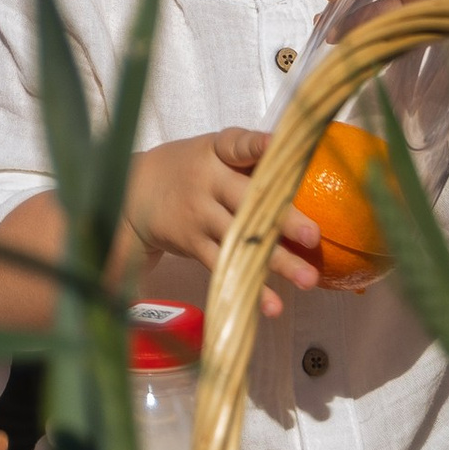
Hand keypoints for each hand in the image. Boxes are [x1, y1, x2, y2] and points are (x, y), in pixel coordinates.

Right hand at [122, 131, 320, 309]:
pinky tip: (272, 305)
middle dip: (282, 219)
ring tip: (307, 280)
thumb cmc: (190, 168)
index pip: (237, 144)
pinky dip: (250, 288)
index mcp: (216, 152)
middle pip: (248, 200)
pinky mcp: (193, 243)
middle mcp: (208, 182)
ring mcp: (199, 215)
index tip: (276, 146)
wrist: (135, 190)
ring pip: (241, 239)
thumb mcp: (211, 150)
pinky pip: (224, 267)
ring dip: (276, 262)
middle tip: (313, 237)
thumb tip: (302, 159)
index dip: (256, 145)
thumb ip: (249, 156)